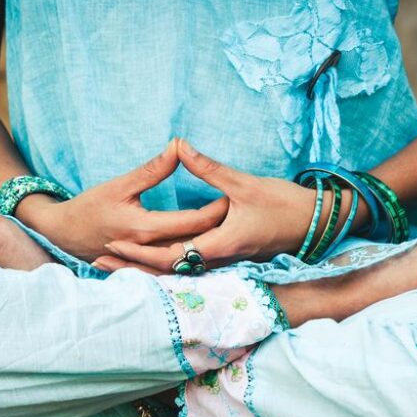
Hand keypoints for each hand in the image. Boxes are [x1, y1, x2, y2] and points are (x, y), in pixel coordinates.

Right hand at [16, 140, 227, 261]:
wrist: (64, 235)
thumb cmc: (89, 207)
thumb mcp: (120, 184)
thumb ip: (152, 169)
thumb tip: (178, 146)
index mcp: (146, 228)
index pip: (192, 222)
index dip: (216, 210)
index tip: (234, 196)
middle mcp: (151, 250)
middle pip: (196, 242)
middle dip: (220, 229)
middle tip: (243, 213)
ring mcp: (149, 262)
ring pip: (189, 258)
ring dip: (210, 246)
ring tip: (233, 230)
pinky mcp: (147, 266)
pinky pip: (176, 265)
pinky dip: (194, 258)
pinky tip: (211, 250)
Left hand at [95, 139, 362, 272]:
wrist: (317, 223)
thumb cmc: (285, 203)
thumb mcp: (244, 183)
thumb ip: (208, 168)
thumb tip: (179, 144)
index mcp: (222, 243)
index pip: (174, 254)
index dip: (141, 251)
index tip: (113, 242)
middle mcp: (221, 259)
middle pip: (169, 269)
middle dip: (133, 265)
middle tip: (99, 259)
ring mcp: (225, 261)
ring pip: (178, 272)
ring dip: (146, 269)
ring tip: (113, 263)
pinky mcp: (228, 258)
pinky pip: (191, 268)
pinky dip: (166, 267)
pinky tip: (148, 263)